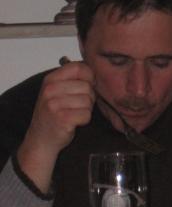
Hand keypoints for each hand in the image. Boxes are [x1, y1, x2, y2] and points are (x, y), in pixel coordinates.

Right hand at [16, 59, 94, 192]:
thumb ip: (73, 80)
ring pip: (88, 101)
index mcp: (51, 79)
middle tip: (77, 106)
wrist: (41, 139)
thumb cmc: (54, 113)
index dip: (89, 77)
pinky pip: (86, 115)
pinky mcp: (62, 119)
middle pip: (87, 86)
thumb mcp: (58, 91)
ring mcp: (54, 104)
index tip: (87, 86)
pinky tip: (74, 122)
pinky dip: (84, 120)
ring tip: (74, 113)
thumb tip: (96, 70)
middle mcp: (50, 90)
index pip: (79, 67)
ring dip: (86, 110)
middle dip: (89, 97)